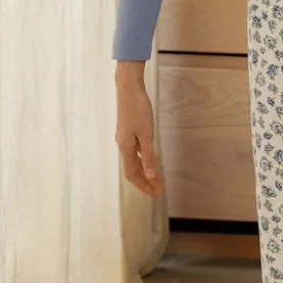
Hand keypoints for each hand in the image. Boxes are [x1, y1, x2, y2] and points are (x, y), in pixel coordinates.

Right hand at [115, 78, 164, 196]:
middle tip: (159, 189)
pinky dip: (142, 160)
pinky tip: (149, 160)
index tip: (154, 193)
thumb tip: (150, 175)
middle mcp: (123, 145)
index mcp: (125, 148)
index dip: (143, 185)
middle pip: (133, 169)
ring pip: (134, 161)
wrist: (128, 89)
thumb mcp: (146, 134)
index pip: (132, 174)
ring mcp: (125, 139)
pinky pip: (135, 152)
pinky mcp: (128, 132)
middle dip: (146, 181)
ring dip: (145, 171)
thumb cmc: (137, 109)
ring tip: (157, 179)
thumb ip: (148, 155)